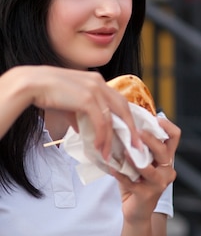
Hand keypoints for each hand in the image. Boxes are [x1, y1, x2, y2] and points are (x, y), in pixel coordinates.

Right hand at [2, 65, 140, 159]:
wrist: (31, 84)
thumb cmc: (46, 93)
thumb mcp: (68, 103)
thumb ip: (79, 115)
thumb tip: (84, 130)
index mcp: (97, 81)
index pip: (118, 100)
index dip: (126, 117)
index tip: (131, 133)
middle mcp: (100, 83)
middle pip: (123, 108)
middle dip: (131, 128)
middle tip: (135, 145)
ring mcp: (95, 90)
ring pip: (112, 118)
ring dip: (112, 139)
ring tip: (111, 154)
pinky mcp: (88, 99)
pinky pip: (101, 122)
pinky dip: (102, 137)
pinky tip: (100, 148)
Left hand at [114, 116, 180, 222]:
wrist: (137, 211)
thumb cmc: (137, 183)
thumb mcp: (141, 162)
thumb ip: (138, 148)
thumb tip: (124, 126)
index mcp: (167, 158)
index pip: (174, 137)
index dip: (167, 126)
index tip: (154, 118)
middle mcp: (167, 169)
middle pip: (163, 150)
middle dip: (150, 139)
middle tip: (136, 131)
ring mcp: (159, 183)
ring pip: (149, 168)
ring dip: (135, 158)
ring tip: (124, 150)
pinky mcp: (147, 194)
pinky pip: (132, 182)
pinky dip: (121, 175)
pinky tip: (113, 168)